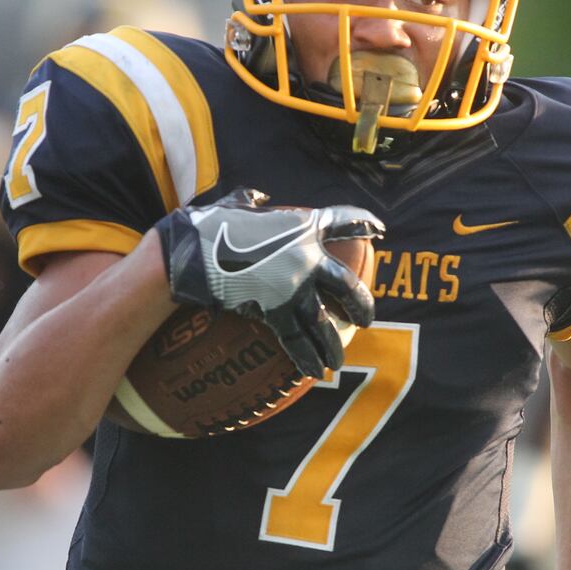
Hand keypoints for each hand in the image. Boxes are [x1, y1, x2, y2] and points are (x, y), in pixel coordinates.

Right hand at [153, 188, 382, 376]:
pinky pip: (298, 340)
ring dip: (334, 344)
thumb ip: (252, 201)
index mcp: (302, 225)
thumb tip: (259, 198)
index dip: (364, 223)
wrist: (190, 254)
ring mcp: (294, 287)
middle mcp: (307, 257)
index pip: (343, 221)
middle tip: (365, 320)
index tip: (380, 229)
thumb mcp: (235, 203)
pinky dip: (307, 356)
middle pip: (347, 285)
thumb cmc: (208, 225)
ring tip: (338, 360)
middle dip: (361, 304)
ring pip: (326, 322)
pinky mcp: (276, 312)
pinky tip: (316, 371)